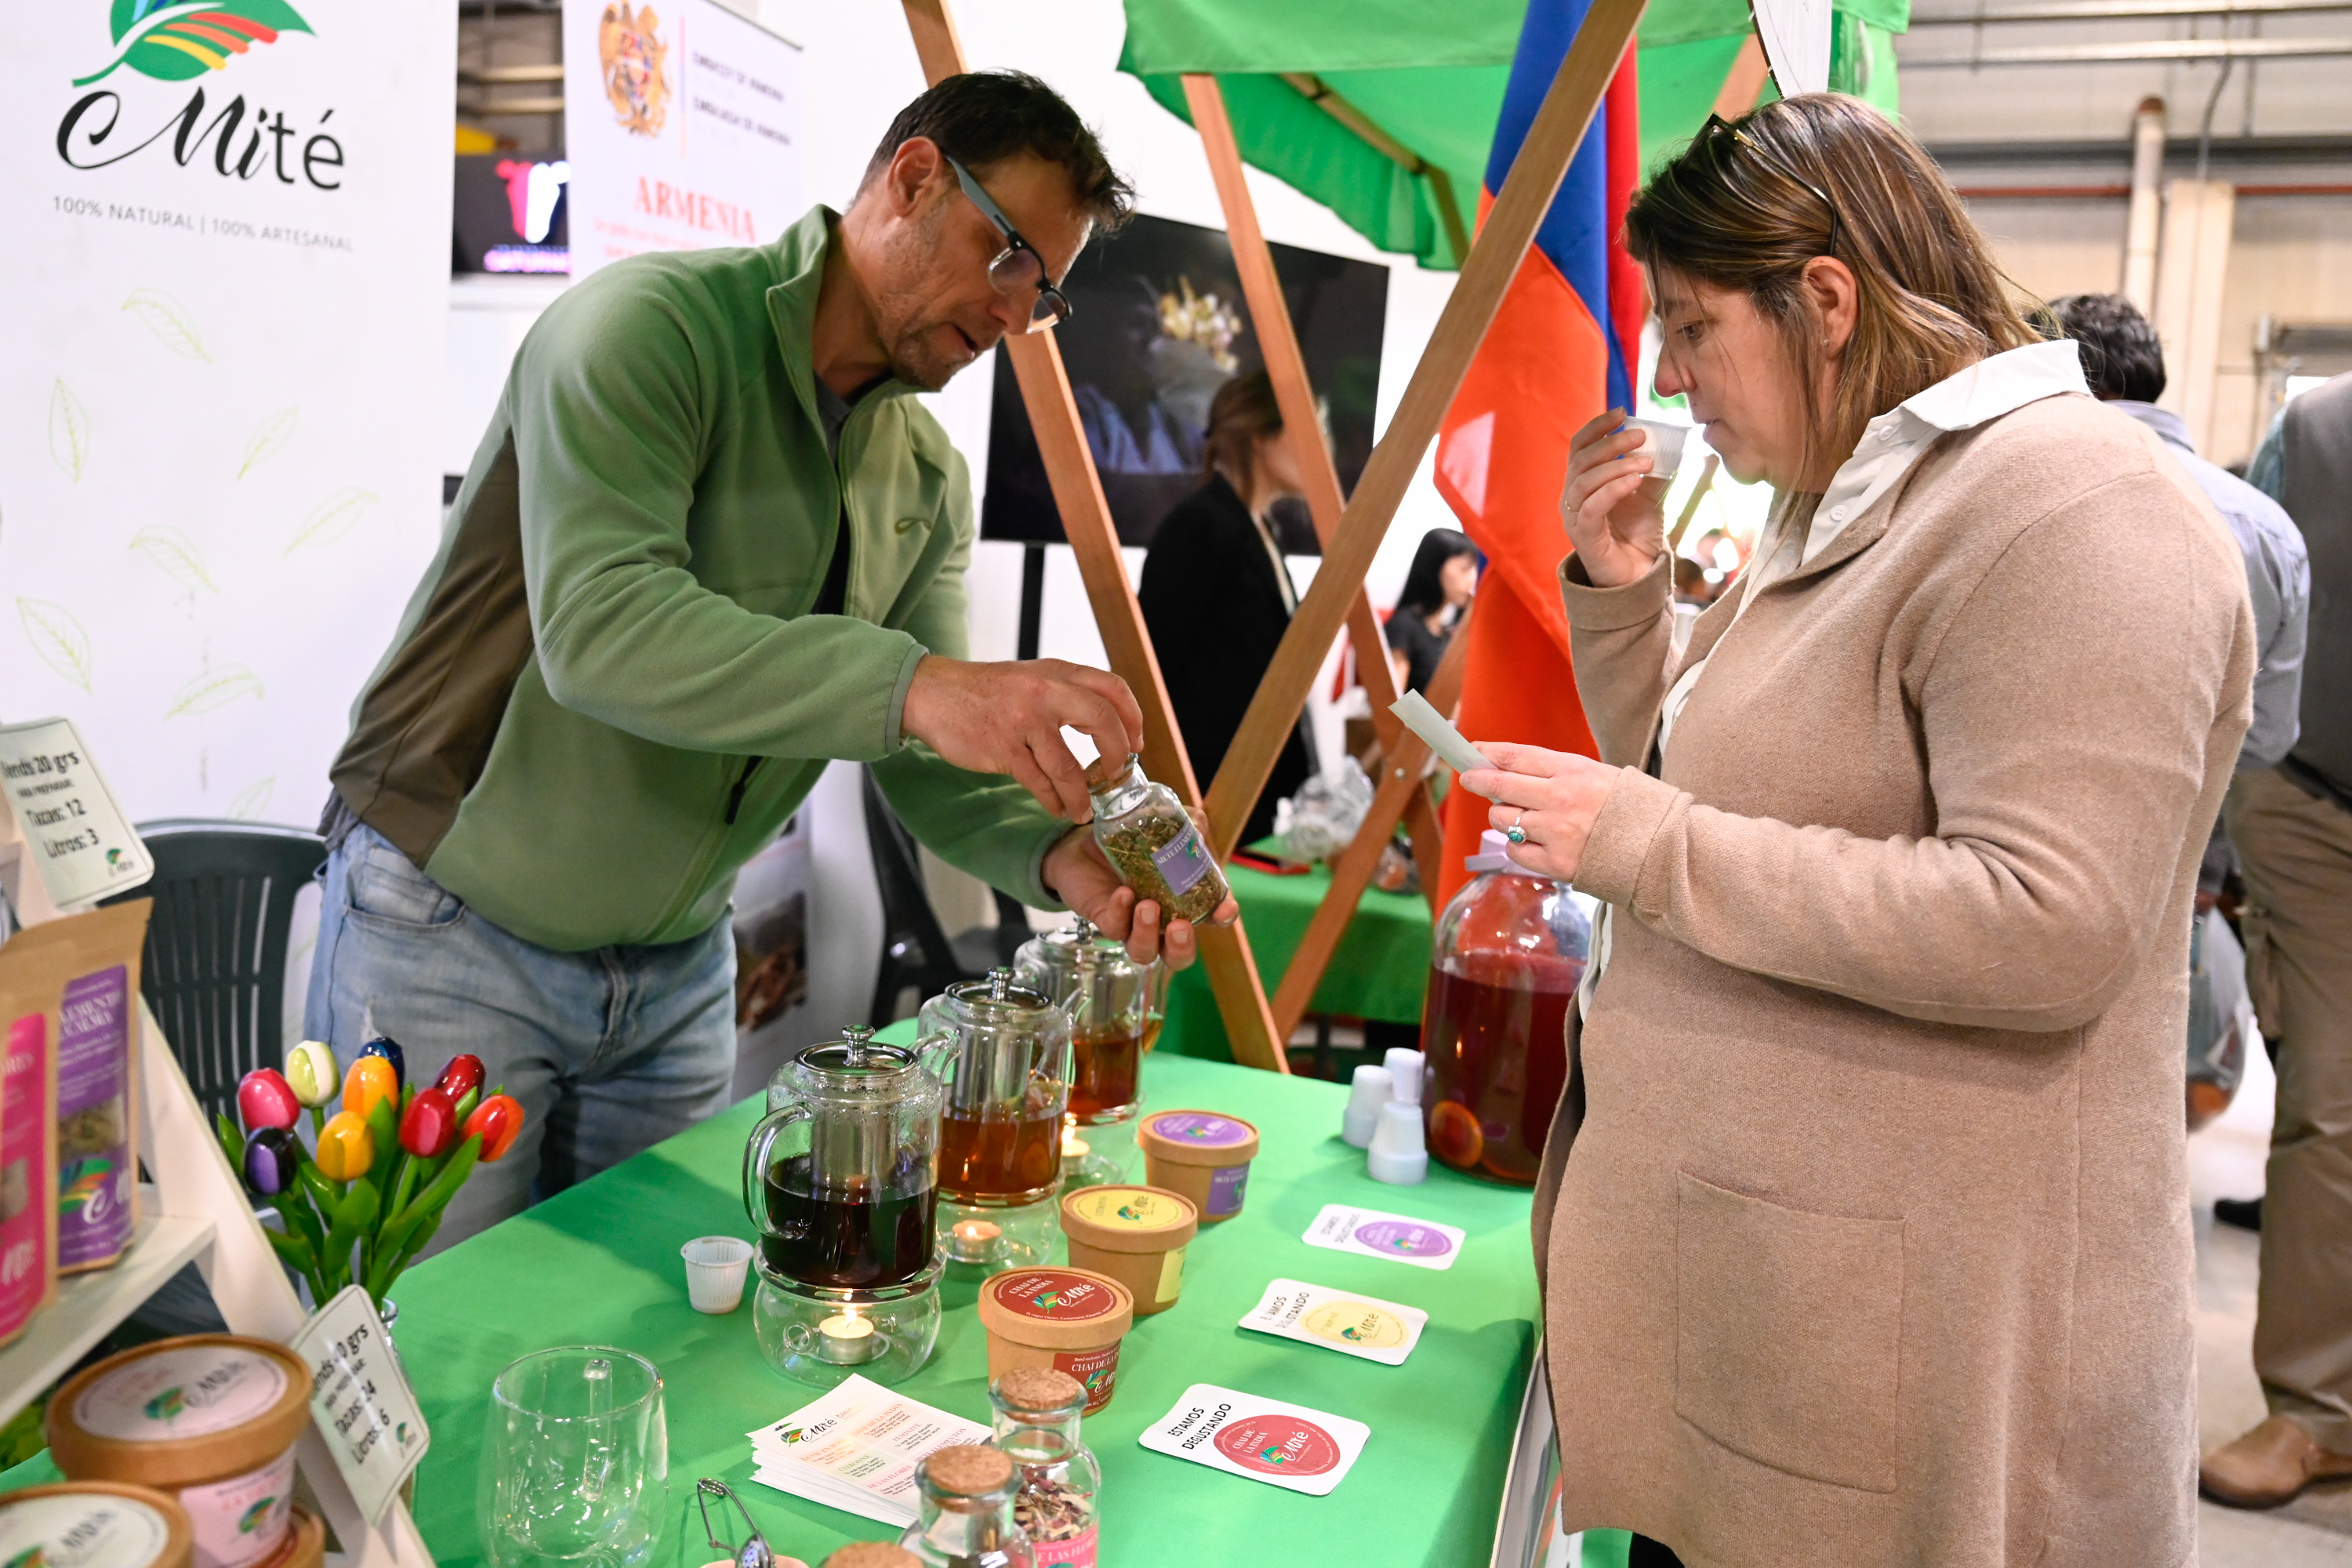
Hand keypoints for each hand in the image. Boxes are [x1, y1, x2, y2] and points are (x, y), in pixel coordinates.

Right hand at [900, 656, 1144, 820]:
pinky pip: (1039, 783)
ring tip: (1083, 811)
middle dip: (1117, 754)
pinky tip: (1056, 807)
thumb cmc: (985, 691)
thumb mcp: (1032, 678)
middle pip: (1103, 720)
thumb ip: (1066, 694)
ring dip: (1081, 796)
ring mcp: (1023, 720)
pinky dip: (1053, 801)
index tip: (1137, 743)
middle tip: (1116, 774)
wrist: (933, 694)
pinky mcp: (1003, 748)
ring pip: (1069, 766)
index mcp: (1057, 672)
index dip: (1133, 717)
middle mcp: (1045, 691)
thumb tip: (1107, 726)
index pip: (1113, 688)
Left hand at [1041, 827, 1237, 971]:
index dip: (1222, 917)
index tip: (1225, 909)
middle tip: (1180, 926)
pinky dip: (1120, 912)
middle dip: (1182, 947)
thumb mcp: (1161, 826)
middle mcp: (1160, 922)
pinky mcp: (1105, 919)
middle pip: (1178, 956)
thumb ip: (1185, 823)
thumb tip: (1198, 825)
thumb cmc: (1130, 840)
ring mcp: (1131, 925)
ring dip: (1148, 934)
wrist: (1082, 842)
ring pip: (1144, 951)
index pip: (1211, 917)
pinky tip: (1123, 893)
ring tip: (1148, 906)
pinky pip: (1113, 927)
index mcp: (1183, 901)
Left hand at [1458, 742, 1620, 882]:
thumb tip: (1508, 768)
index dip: (1489, 754)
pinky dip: (1517, 845)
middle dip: (1478, 780)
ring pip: (1503, 819)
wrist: (1661, 848)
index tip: (1474, 751)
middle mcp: (1560, 800)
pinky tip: (1531, 842)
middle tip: (1470, 779)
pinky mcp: (1556, 864)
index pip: (1517, 757)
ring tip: (1521, 817)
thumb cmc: (1628, 808)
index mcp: (1573, 771)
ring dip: (1503, 816)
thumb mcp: (1596, 774)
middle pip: (1501, 785)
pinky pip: (1516, 851)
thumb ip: (1554, 772)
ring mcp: (1556, 833)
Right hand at [1562, 408, 1670, 588]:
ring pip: (1584, 481)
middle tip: (1641, 436)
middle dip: (1611, 443)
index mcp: (1583, 482)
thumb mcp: (1650, 495)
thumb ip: (1654, 471)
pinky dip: (1613, 489)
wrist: (1638, 577)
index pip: (1580, 446)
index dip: (1597, 427)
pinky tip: (1635, 481)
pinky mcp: (1583, 537)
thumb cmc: (1637, 535)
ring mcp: (1573, 517)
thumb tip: (1673, 444)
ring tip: (1646, 462)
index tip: (1623, 412)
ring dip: (1615, 466)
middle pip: (1581, 460)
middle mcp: (1571, 497)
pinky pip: (1591, 507)